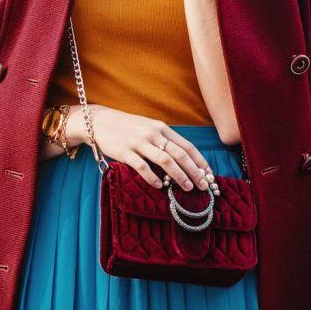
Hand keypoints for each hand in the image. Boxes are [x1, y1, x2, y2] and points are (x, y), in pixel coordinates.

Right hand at [87, 106, 213, 190]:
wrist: (100, 121)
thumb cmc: (128, 128)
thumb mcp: (149, 128)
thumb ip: (164, 141)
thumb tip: (183, 160)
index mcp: (162, 128)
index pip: (187, 146)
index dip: (200, 161)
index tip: (209, 175)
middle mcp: (154, 134)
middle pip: (180, 154)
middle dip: (194, 171)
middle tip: (203, 186)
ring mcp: (139, 142)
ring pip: (165, 160)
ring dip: (179, 176)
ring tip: (187, 188)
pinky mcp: (125, 151)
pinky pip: (142, 166)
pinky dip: (152, 177)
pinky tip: (159, 186)